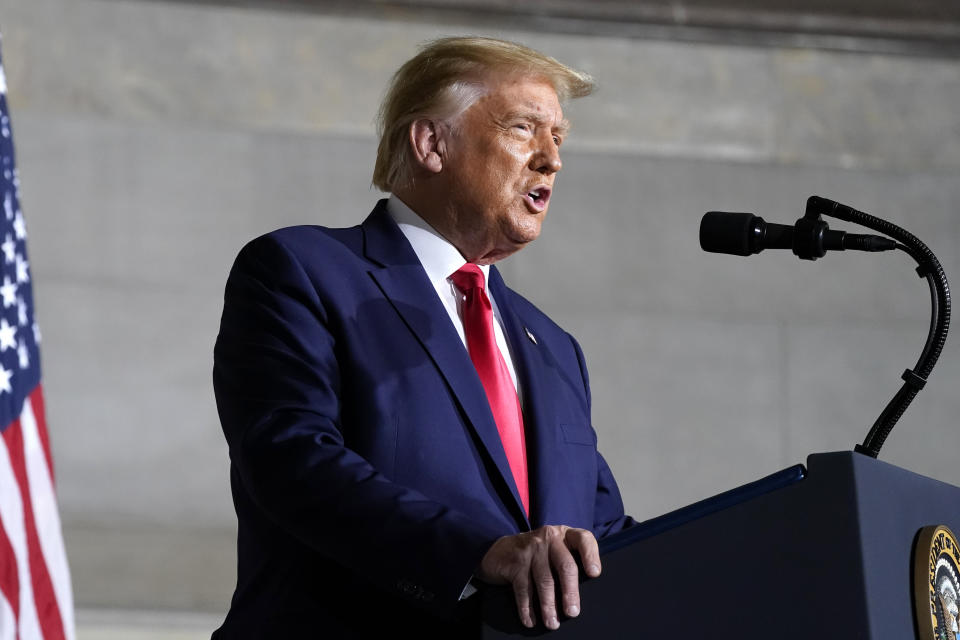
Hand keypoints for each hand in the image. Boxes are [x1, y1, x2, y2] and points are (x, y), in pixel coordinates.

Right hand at [477, 525, 600, 629]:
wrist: (500, 550)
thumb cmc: (538, 555)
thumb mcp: (556, 550)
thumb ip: (571, 561)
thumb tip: (587, 592)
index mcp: (564, 534)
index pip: (583, 539)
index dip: (590, 555)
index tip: (594, 574)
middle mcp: (549, 538)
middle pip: (565, 565)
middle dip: (570, 592)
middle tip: (572, 612)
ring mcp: (530, 549)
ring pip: (544, 580)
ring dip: (548, 606)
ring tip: (552, 623)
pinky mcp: (515, 562)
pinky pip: (523, 589)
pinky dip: (527, 608)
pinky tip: (531, 620)